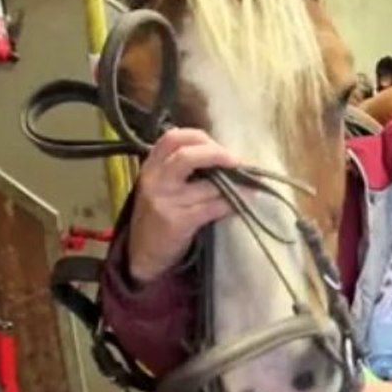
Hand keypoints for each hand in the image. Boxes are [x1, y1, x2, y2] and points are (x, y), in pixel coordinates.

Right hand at [127, 128, 241, 282]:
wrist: (143, 253)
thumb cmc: (157, 215)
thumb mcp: (160, 185)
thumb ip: (180, 168)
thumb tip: (222, 154)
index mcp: (150, 166)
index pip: (172, 138)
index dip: (200, 137)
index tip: (219, 145)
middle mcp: (155, 181)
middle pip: (187, 156)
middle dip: (217, 154)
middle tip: (237, 162)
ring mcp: (166, 202)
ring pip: (208, 185)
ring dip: (234, 183)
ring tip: (248, 183)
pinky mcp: (179, 222)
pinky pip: (214, 207)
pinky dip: (233, 203)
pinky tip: (242, 203)